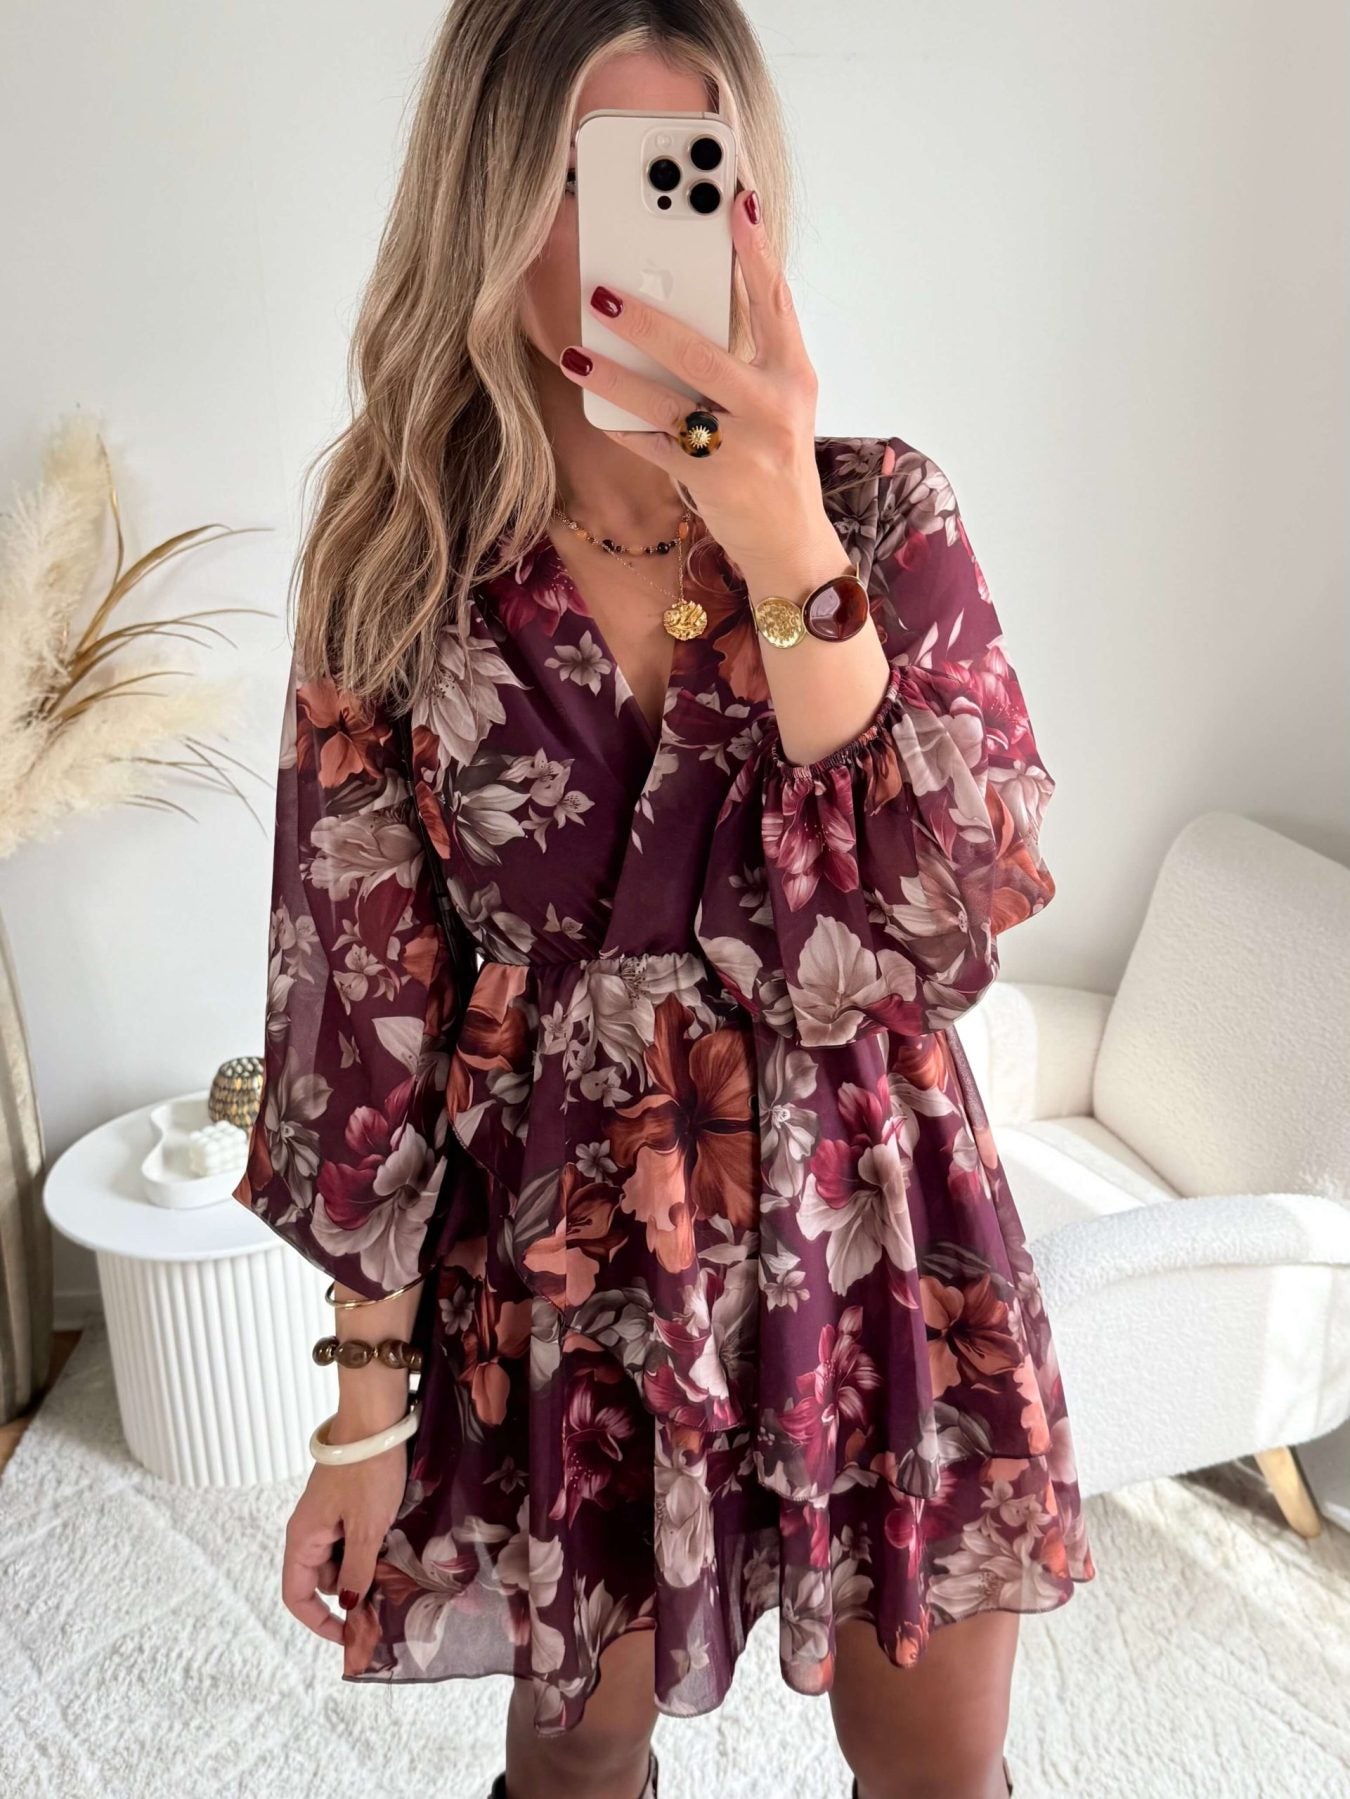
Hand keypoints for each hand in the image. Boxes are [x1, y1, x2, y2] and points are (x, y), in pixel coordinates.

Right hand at [281, 1408, 408, 1675]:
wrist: (377, 1418)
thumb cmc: (368, 1471)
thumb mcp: (367, 1528)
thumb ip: (357, 1571)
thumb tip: (350, 1608)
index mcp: (303, 1538)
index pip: (297, 1596)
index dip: (319, 1622)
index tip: (350, 1635)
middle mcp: (310, 1530)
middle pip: (323, 1580)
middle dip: (351, 1592)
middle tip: (388, 1596)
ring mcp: (328, 1515)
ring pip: (342, 1559)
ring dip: (365, 1568)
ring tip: (395, 1563)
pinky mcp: (346, 1503)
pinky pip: (353, 1538)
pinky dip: (370, 1547)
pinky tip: (394, 1542)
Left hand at [558, 187, 838, 585]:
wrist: (789, 542)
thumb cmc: (773, 458)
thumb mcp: (776, 400)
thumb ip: (744, 354)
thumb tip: (682, 303)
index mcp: (794, 373)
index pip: (774, 299)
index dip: (755, 249)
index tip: (736, 200)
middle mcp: (774, 406)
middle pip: (704, 353)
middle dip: (649, 322)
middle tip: (603, 292)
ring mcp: (744, 448)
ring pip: (667, 404)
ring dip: (615, 377)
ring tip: (577, 352)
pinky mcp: (714, 483)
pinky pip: (654, 447)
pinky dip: (622, 427)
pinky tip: (594, 409)